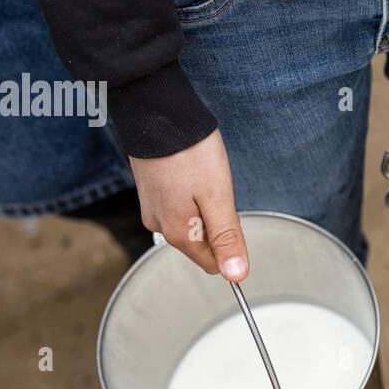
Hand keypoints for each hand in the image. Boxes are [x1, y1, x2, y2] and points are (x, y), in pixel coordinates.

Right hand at [129, 129, 248, 280]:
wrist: (155, 112)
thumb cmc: (190, 152)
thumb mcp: (218, 198)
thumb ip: (227, 238)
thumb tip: (237, 276)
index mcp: (177, 233)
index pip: (213, 263)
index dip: (230, 241)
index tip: (228, 209)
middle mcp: (160, 226)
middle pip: (202, 242)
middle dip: (216, 220)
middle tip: (214, 187)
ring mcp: (153, 208)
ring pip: (192, 222)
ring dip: (204, 204)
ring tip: (200, 175)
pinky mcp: (152, 191)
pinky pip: (180, 204)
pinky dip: (191, 192)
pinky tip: (190, 171)